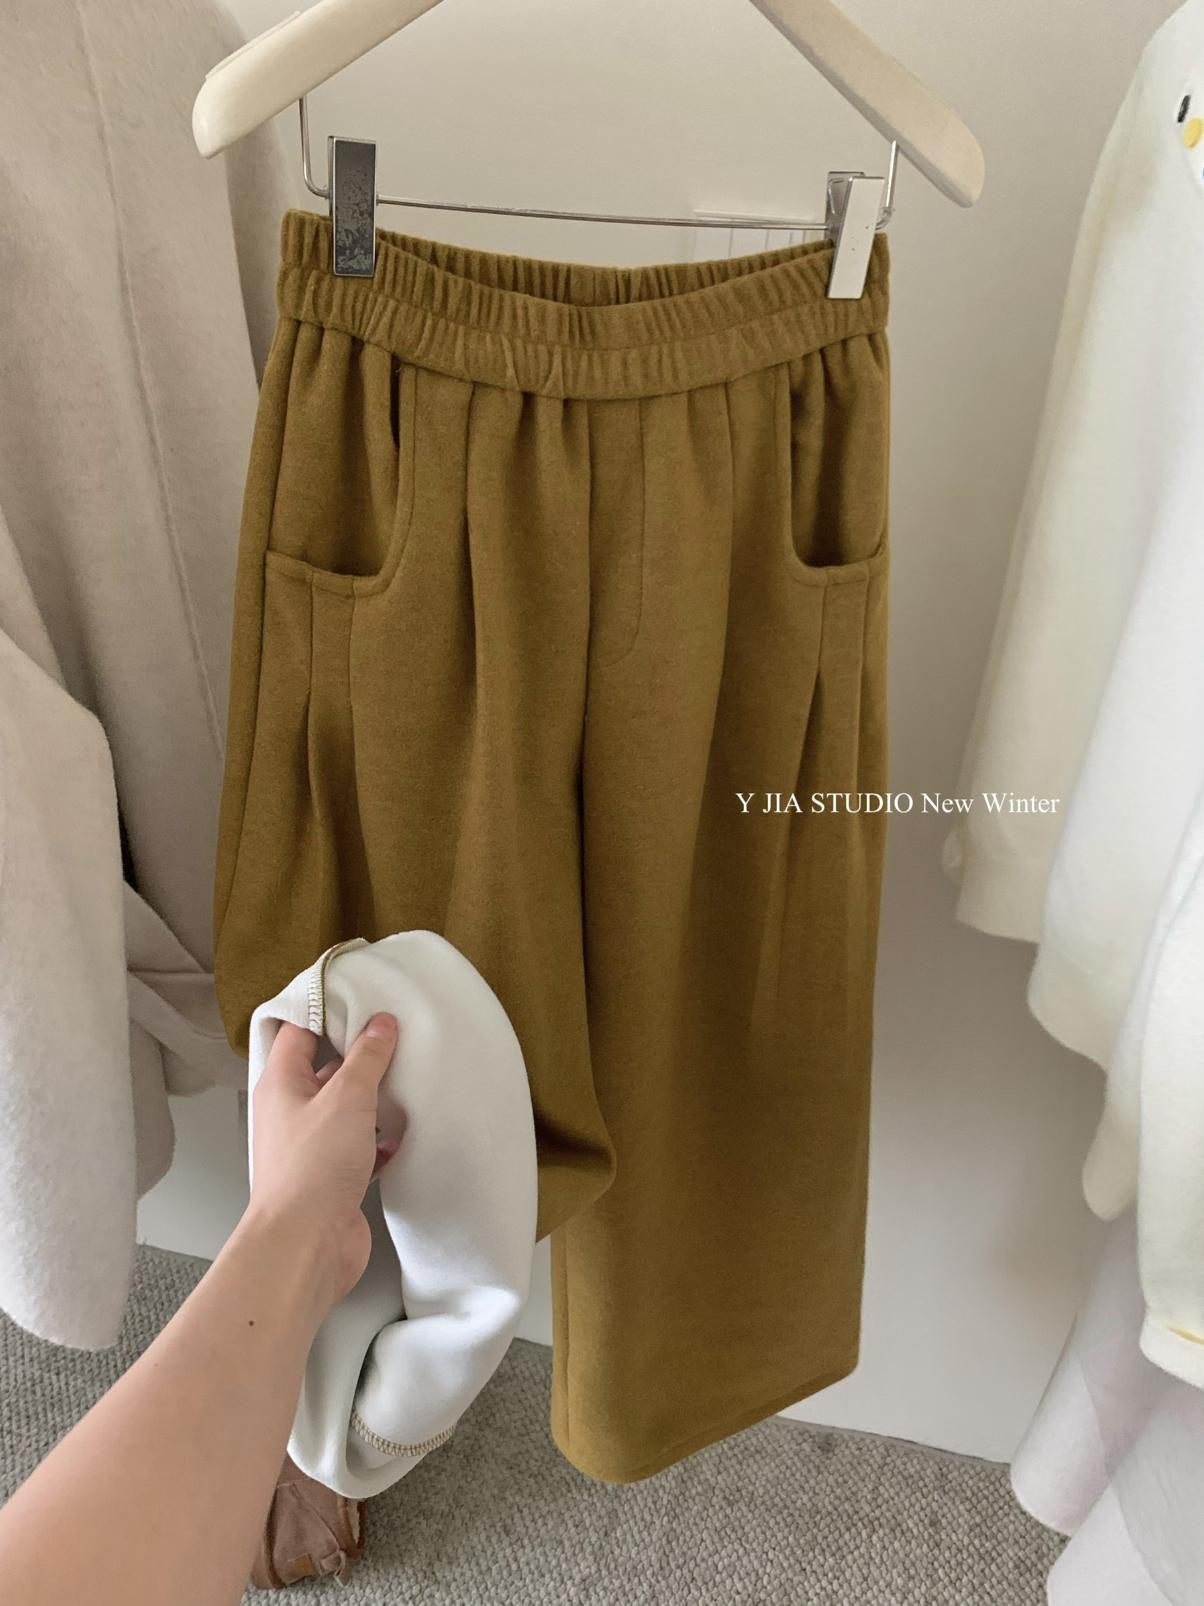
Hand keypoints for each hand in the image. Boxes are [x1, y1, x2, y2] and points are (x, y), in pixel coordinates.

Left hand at [246, 1014, 402, 1311]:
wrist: (306, 1245)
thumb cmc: (312, 1168)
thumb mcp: (347, 1097)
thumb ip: (367, 1057)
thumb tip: (380, 1024)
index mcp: (281, 1084)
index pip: (298, 1032)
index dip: (326, 1011)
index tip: (361, 997)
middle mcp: (291, 1112)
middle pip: (325, 1070)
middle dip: (360, 1056)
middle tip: (396, 1036)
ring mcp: (311, 1146)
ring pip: (346, 1110)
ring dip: (375, 1099)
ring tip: (409, 1080)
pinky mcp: (333, 1177)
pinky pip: (360, 1147)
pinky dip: (382, 1140)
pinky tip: (406, 1134)